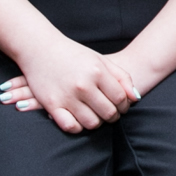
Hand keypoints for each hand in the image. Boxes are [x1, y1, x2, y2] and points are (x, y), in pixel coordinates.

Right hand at [4, 36, 141, 133]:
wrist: (40, 48)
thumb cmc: (73, 54)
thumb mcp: (101, 60)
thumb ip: (122, 77)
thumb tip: (136, 98)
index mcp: (97, 71)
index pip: (121, 98)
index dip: (125, 105)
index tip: (121, 105)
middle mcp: (83, 85)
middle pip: (109, 113)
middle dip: (113, 116)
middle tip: (110, 112)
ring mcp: (67, 96)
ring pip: (92, 123)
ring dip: (97, 123)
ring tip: (96, 115)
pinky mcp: (52, 105)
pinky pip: (71, 127)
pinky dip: (78, 127)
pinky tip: (80, 119)